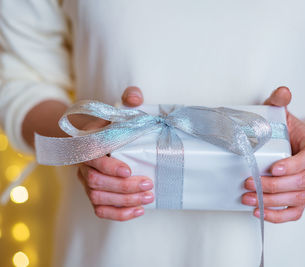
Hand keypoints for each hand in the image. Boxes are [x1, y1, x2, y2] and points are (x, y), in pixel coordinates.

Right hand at [77, 86, 153, 220]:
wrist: (99, 141)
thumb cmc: (112, 126)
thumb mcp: (120, 110)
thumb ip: (128, 100)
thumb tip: (135, 96)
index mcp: (88, 145)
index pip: (92, 159)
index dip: (109, 167)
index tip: (129, 170)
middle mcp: (84, 166)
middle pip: (96, 183)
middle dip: (123, 187)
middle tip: (149, 184)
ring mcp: (88, 183)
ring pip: (99, 199)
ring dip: (125, 201)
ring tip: (149, 197)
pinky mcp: (96, 196)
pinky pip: (101, 211)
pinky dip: (119, 214)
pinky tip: (139, 211)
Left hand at [241, 87, 304, 222]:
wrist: (291, 145)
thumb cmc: (284, 129)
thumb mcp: (281, 113)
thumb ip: (280, 102)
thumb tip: (283, 91)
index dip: (295, 165)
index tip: (274, 167)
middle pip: (302, 183)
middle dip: (275, 185)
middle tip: (250, 181)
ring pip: (297, 199)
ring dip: (272, 201)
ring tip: (248, 198)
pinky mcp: (298, 198)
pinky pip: (294, 213)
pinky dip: (278, 216)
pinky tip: (258, 212)